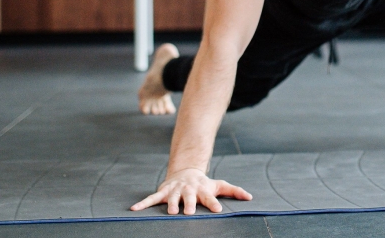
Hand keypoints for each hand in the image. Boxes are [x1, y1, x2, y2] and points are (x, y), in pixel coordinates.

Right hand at [130, 167, 251, 214]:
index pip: (209, 197)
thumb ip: (234, 191)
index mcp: (202, 190)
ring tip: (171, 212)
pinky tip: (134, 210)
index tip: (218, 210)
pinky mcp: (163, 192)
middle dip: (188, 204)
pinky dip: (143, 203)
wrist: (186, 172)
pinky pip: (151, 198)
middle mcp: (188, 190)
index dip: (213, 203)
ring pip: (172, 198)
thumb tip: (250, 197)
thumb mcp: (218, 185)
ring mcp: (175, 190)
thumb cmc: (204, 184)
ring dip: (171, 204)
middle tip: (188, 212)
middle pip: (189, 197)